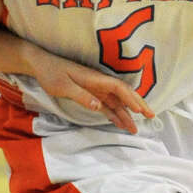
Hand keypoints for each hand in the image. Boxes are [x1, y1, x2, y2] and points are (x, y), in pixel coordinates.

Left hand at [25, 51, 154, 133]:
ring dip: (127, 114)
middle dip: (138, 104)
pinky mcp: (90, 94)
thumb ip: (82, 96)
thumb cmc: (51, 73)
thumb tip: (99, 106)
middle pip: (123, 94)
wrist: (40, 64)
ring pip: (116, 102)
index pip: (118, 88)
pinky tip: (120, 123)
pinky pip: (106, 105)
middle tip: (151, 116)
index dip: (131, 98)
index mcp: (95, 79)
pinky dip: (114, 114)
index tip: (140, 110)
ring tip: (135, 128)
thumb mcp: (64, 86)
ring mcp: (96, 89)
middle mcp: (99, 83)